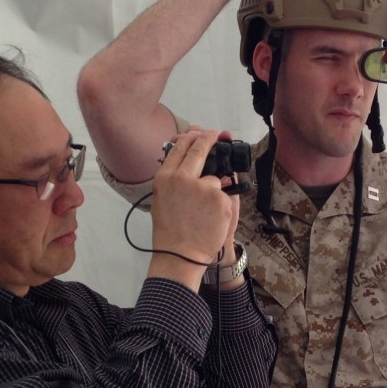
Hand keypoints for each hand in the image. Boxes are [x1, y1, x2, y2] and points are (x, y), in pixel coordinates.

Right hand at [148, 129, 233, 286]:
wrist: (181, 255)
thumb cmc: (170, 231)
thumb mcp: (161, 200)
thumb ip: (173, 179)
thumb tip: (186, 158)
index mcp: (165, 178)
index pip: (180, 148)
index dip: (192, 137)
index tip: (200, 132)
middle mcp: (182, 178)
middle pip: (199, 150)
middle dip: (209, 139)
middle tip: (217, 134)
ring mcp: (203, 187)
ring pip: (216, 178)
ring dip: (214, 190)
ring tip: (204, 213)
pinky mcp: (220, 199)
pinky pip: (225, 195)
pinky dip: (222, 206)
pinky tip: (212, 219)